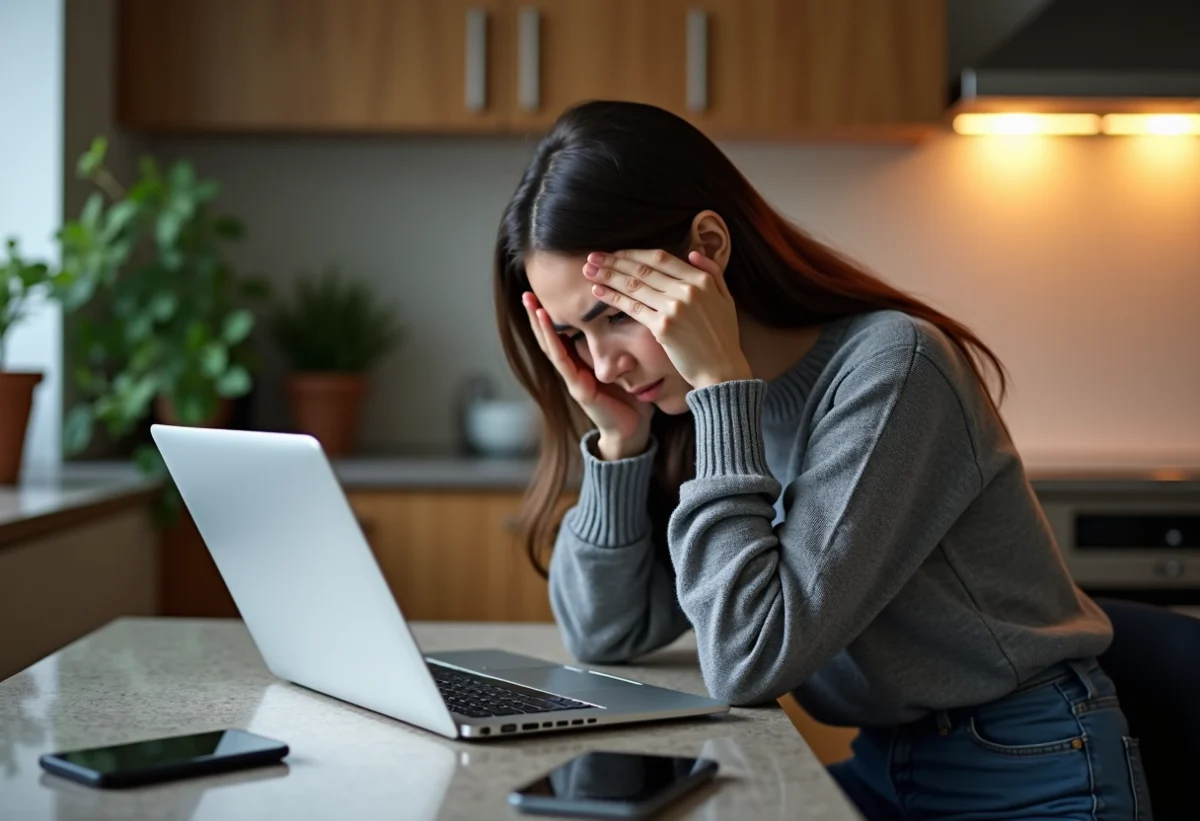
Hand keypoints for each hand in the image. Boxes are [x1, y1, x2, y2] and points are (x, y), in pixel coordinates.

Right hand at [521, 291, 653, 459]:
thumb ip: (624, 348)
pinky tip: (546, 321)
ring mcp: (572, 379)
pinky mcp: (578, 388)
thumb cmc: (632, 401)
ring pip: (550, 346)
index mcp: (582, 365)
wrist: (633, 431)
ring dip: (539, 323)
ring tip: (529, 301)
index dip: (553, 316)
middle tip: (526, 292)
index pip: (563, 335)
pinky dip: (552, 339)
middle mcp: (573, 370)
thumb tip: (636, 317)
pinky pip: (561, 360)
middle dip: (537, 315)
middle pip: (550, 338)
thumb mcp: (627, 367)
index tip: (547, 294)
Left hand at [583, 250, 751, 389]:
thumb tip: (693, 252)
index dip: (633, 254)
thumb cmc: (723, 337)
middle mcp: (687, 290)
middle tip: (592, 256)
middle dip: (614, 261)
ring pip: (634, 285)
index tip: (615, 253)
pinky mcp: (663, 327)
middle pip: (642, 269)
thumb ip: (713, 272)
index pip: (660, 258)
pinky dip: (613, 297)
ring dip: (608, 275)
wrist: (721, 369)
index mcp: (701, 280)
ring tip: (588, 270)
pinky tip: (598, 292)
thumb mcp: (726, 299)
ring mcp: (674, 308)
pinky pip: (632, 308)